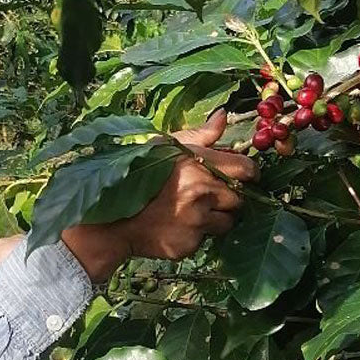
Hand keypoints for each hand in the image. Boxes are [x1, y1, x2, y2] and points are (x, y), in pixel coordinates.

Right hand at [62, 110, 255, 279]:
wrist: (109, 221)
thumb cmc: (136, 177)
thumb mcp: (164, 148)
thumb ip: (199, 135)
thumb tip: (224, 116)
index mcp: (198, 164)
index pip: (246, 169)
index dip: (249, 172)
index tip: (245, 176)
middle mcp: (202, 192)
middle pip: (240, 198)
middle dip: (228, 197)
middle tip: (207, 196)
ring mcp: (197, 221)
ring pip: (227, 222)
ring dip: (215, 218)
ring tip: (191, 211)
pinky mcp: (190, 244)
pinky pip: (206, 239)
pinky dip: (196, 234)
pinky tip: (177, 225)